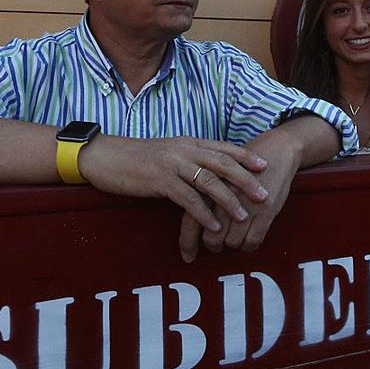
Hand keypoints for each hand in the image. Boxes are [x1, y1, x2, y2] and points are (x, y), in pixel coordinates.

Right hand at [77, 136, 271, 260]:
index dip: (244, 156)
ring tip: (243, 216)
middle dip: (246, 179)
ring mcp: (172, 164)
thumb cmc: (136, 158)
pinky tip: (213, 225)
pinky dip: (202, 213)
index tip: (264, 165)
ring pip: (208, 181)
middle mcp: (184, 150)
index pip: (222, 148)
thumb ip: (187, 159)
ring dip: (228, 200)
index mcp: (187, 143)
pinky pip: (187, 198)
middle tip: (264, 195)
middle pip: (222, 163)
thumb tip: (206, 173)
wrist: (105, 156)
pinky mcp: (159, 180)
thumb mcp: (167, 154)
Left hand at [184, 135, 301, 260]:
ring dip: (232, 245)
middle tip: (215, 246)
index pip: (191, 220)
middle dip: (213, 246)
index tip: (187, 256)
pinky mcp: (265, 210)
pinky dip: (248, 246)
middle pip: (212, 236)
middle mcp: (225, 196)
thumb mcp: (220, 174)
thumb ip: (205, 193)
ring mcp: (246, 204)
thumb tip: (192, 215)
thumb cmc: (246, 162)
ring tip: (233, 240)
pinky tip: (247, 241)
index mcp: (208, 186)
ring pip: (232, 242)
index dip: (188, 242)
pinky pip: (253, 240)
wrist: (277, 149)